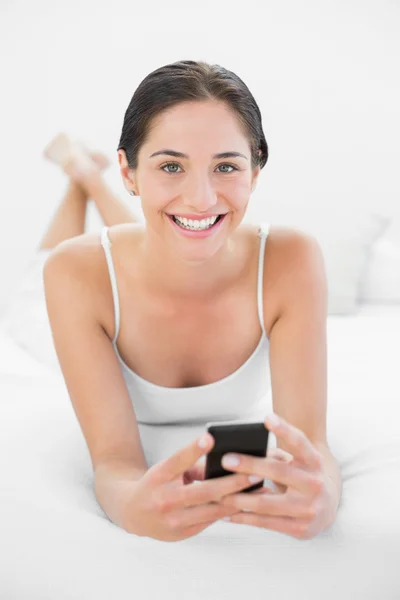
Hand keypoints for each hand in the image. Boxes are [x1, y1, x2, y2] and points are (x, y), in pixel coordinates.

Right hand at [122, 433, 259, 541]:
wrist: (132, 513)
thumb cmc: (156, 484)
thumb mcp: (167, 469)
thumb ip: (193, 465)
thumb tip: (224, 464)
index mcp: (159, 476)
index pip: (178, 460)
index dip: (194, 449)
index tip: (210, 438)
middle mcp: (165, 499)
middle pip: (204, 491)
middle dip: (232, 482)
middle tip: (254, 473)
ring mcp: (173, 520)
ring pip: (212, 510)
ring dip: (238, 500)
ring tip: (259, 490)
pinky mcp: (182, 534)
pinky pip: (210, 521)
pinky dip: (228, 512)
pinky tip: (246, 504)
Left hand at [219, 414, 333, 539]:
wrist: (327, 509)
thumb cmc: (302, 476)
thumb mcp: (298, 462)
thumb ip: (275, 456)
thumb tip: (238, 455)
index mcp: (314, 461)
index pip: (299, 442)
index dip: (284, 429)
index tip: (266, 418)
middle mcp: (315, 484)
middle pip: (278, 471)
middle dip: (250, 465)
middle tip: (225, 460)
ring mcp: (309, 508)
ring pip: (267, 502)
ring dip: (240, 498)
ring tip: (219, 492)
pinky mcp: (300, 529)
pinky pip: (265, 523)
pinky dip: (244, 518)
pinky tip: (226, 513)